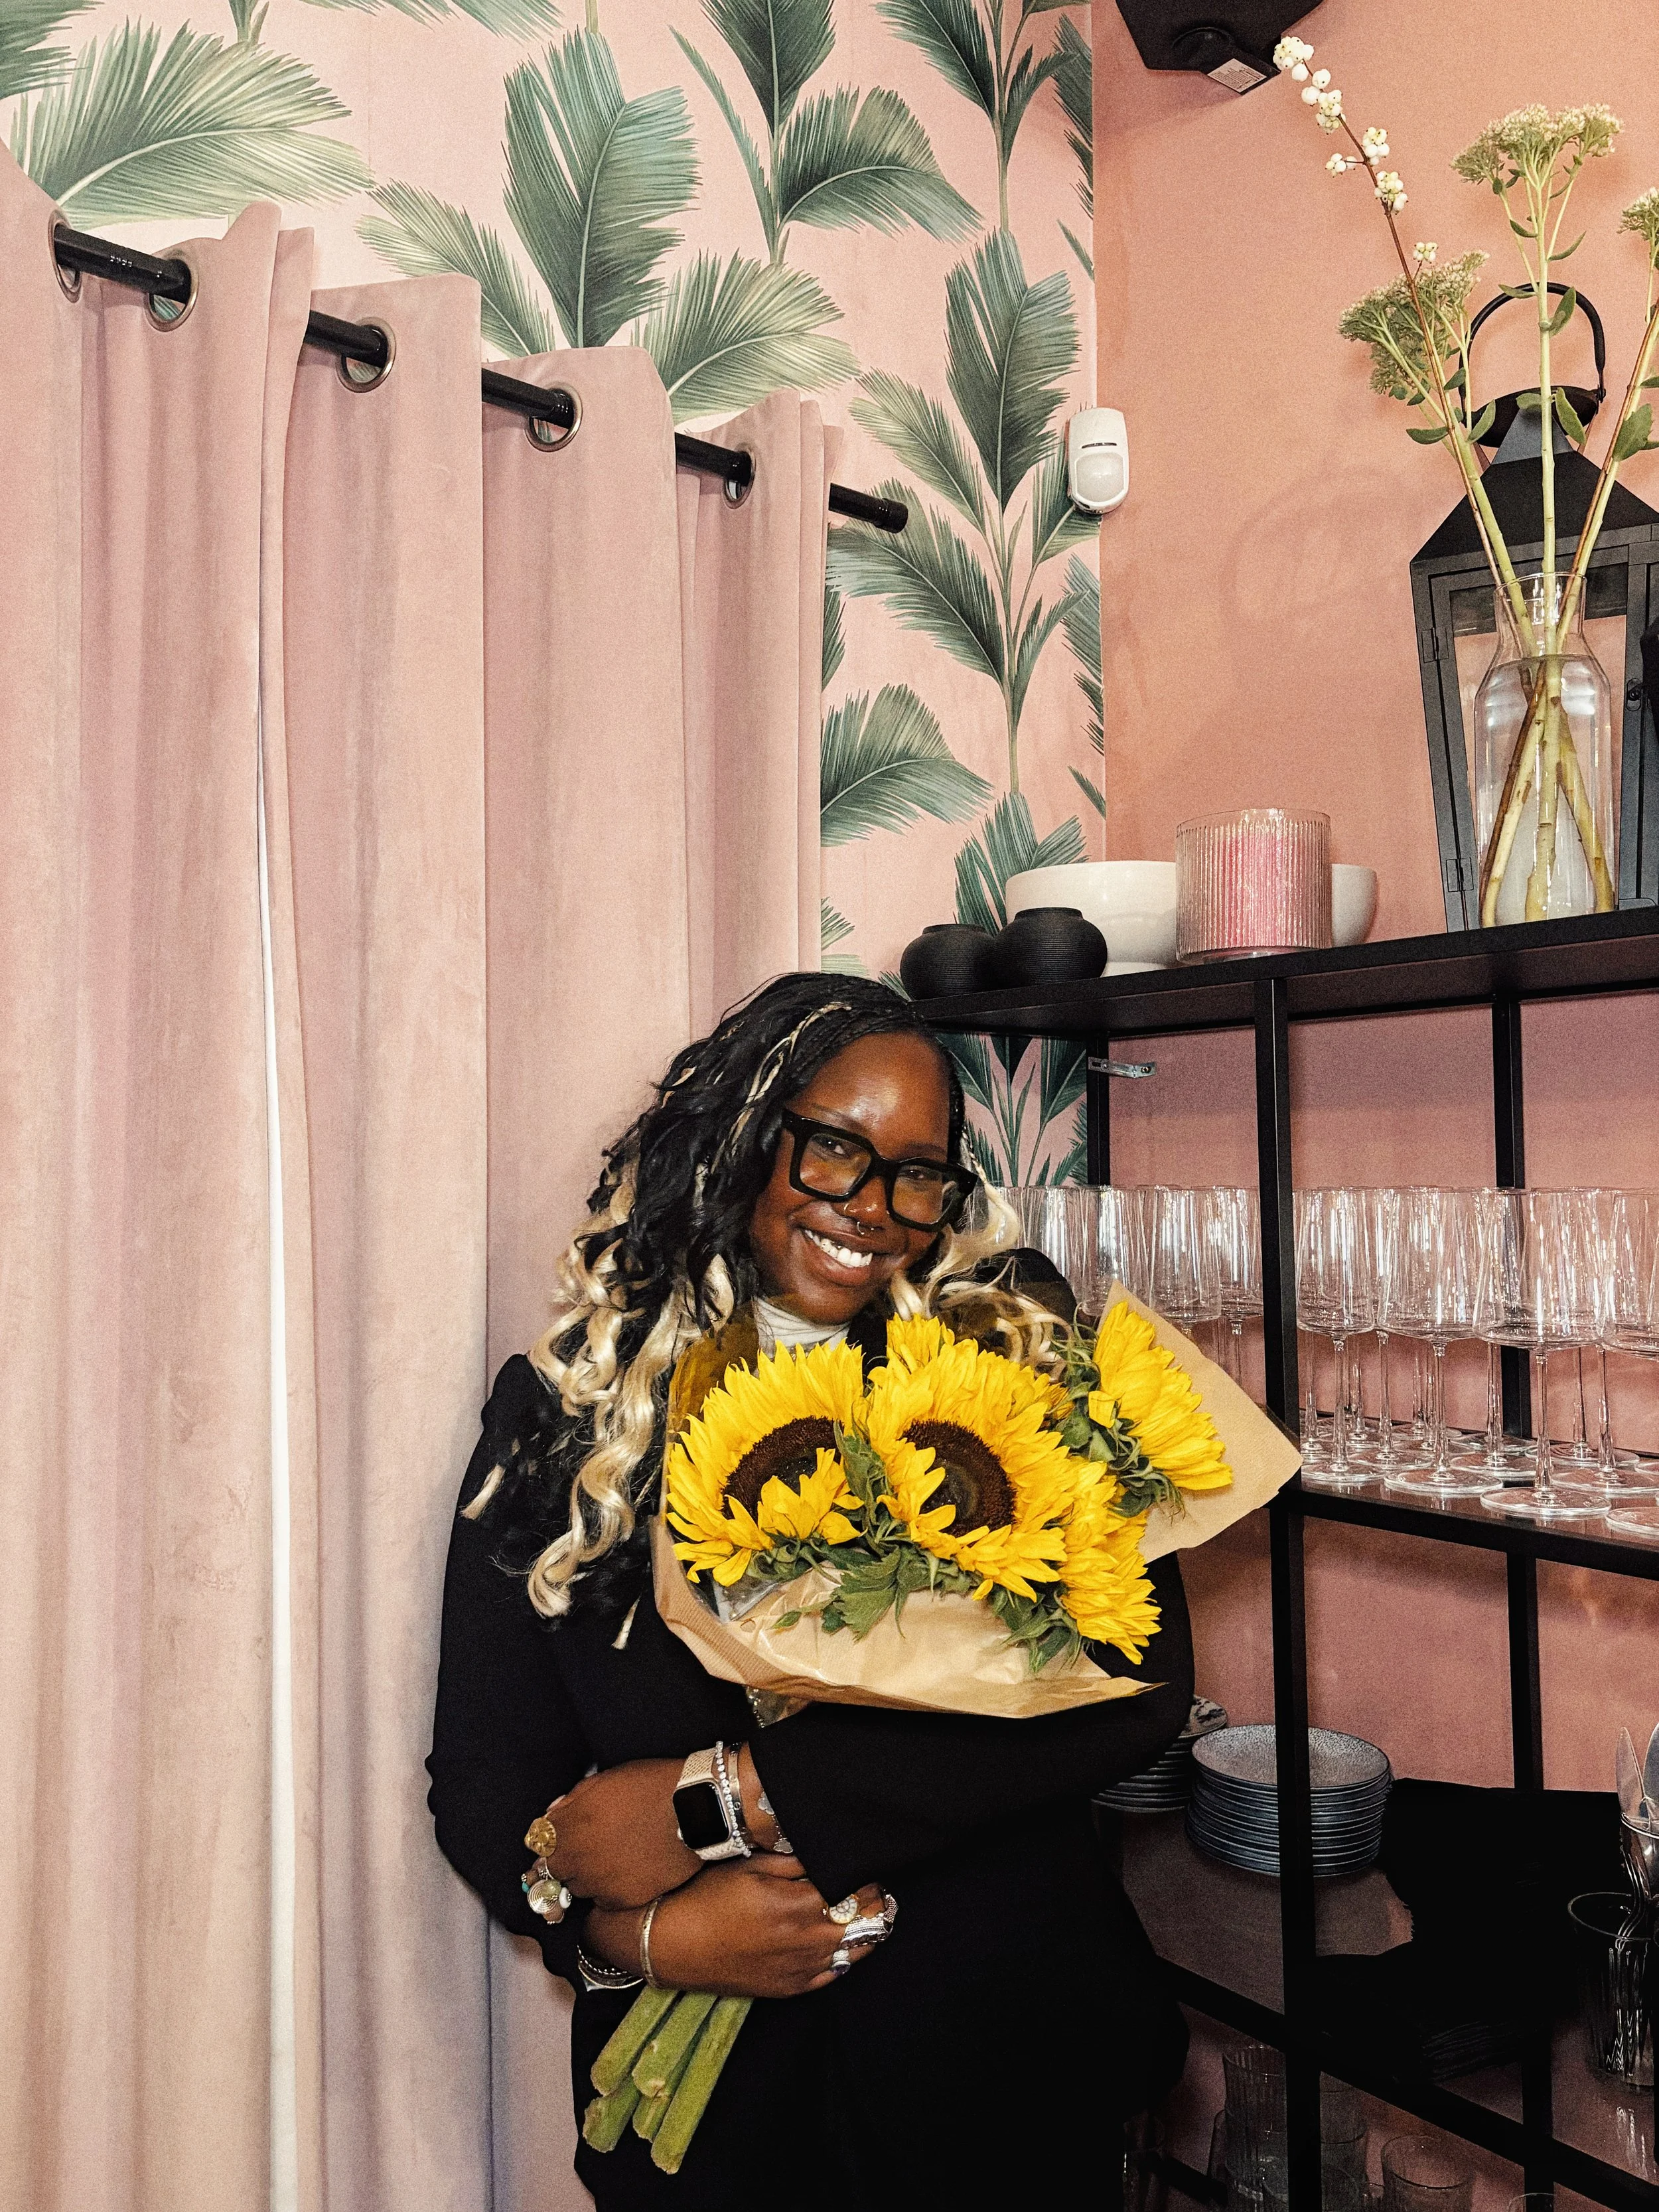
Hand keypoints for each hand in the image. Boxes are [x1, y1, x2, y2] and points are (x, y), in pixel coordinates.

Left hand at [543, 1760, 697, 1909]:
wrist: (694, 1809)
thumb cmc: (651, 1786)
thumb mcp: (606, 1780)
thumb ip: (572, 1800)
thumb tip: (553, 1816)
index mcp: (571, 1823)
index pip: (540, 1843)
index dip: (549, 1842)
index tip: (557, 1843)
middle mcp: (578, 1856)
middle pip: (555, 1870)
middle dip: (567, 1860)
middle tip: (589, 1851)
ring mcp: (598, 1881)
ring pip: (578, 1888)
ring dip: (587, 1876)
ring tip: (613, 1859)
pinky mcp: (621, 1899)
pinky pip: (602, 1900)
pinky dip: (609, 1889)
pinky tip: (628, 1871)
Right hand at [587, 1858, 889, 1999]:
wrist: (670, 1945)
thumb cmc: (705, 1897)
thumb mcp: (747, 1864)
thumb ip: (792, 1859)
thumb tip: (826, 1851)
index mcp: (794, 1906)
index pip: (854, 1892)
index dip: (864, 1876)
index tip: (863, 1863)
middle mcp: (802, 1943)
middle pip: (864, 1924)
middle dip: (872, 1902)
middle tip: (866, 1883)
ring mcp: (797, 1970)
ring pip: (854, 1952)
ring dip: (863, 1928)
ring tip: (859, 1908)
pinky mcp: (788, 1988)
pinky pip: (832, 1974)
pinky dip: (843, 1954)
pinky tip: (838, 1938)